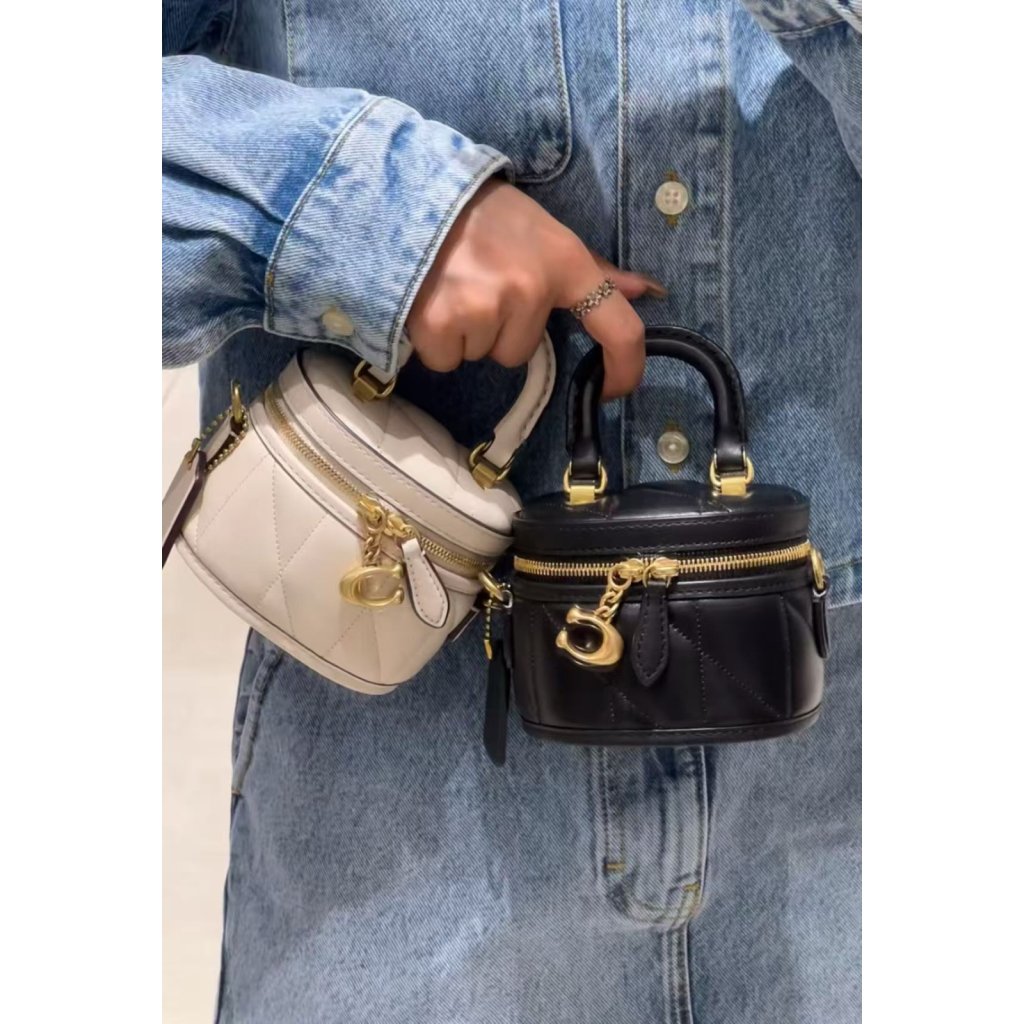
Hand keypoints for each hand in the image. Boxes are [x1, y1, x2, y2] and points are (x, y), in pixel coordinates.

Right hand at [407, 179, 665, 397]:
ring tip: (450, 287)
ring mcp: (485, 308)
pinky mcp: (441, 326)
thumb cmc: (482, 214)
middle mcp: (530, 288)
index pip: (618, 327)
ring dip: (466, 333)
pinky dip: (435, 341)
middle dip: (497, 328)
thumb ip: (592, 270)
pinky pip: (447, 361)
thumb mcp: (544, 231)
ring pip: (483, 356)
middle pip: (520, 350)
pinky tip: (428, 302)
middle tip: (477, 285)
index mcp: (564, 262)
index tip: (612, 390)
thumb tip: (647, 291)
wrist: (408, 193)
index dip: (624, 368)